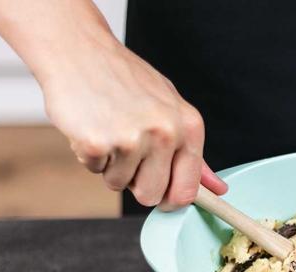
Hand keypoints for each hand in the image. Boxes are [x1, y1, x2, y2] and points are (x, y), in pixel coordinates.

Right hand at [38, 40, 226, 209]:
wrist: (78, 49)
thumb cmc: (125, 79)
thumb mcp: (169, 107)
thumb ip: (192, 153)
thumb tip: (217, 190)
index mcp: (188, 126)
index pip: (187, 190)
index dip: (170, 199)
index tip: (161, 193)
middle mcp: (165, 133)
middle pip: (152, 195)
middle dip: (136, 182)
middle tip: (127, 149)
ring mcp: (131, 139)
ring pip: (119, 184)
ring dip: (110, 164)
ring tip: (108, 128)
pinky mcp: (97, 143)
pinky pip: (94, 170)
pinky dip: (89, 154)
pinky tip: (91, 124)